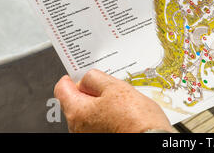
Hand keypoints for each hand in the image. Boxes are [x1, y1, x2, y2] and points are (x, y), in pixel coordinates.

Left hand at [54, 69, 171, 132]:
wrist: (151, 139)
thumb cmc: (135, 119)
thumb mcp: (115, 87)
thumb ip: (96, 78)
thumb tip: (87, 78)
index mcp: (77, 111)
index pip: (62, 89)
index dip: (71, 77)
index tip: (78, 73)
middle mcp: (78, 127)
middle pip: (77, 101)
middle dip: (91, 91)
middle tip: (110, 86)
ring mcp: (89, 135)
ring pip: (90, 112)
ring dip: (102, 103)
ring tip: (122, 102)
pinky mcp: (101, 137)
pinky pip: (99, 122)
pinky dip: (108, 115)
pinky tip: (124, 113)